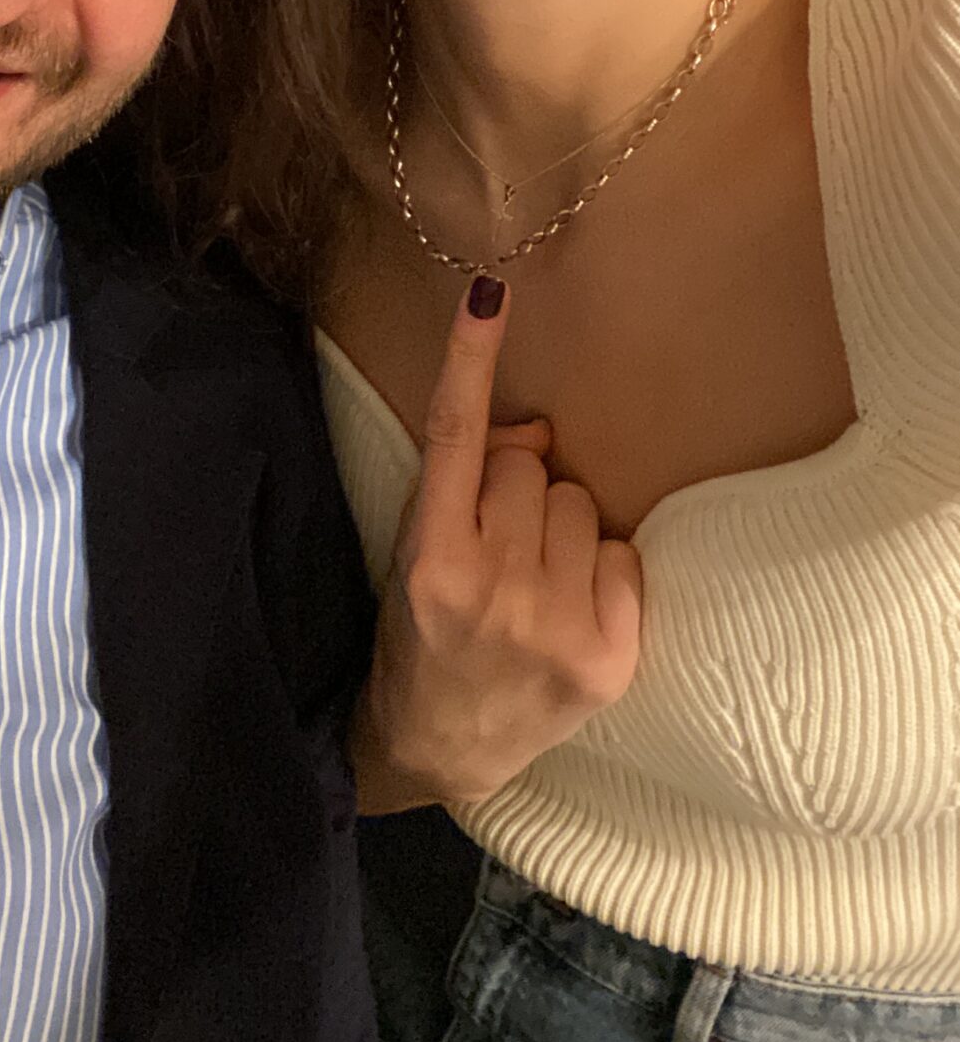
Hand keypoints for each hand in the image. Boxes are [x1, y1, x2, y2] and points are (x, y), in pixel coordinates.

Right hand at [350, 277, 641, 813]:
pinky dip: (602, 575)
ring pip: (581, 504)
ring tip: (533, 584)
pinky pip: (623, 558)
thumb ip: (464, 485)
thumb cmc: (424, 635)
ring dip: (562, 530)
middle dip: (516, 493)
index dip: (471, 361)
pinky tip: (570, 609)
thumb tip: (537, 430)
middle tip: (497, 548)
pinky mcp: (608, 659)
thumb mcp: (417, 553)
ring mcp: (553, 627)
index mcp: (430, 559)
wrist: (440, 747)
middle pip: (531, 466)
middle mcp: (491, 590)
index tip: (489, 294)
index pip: (454, 438)